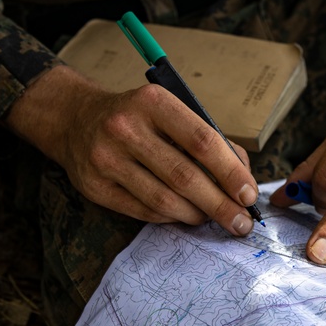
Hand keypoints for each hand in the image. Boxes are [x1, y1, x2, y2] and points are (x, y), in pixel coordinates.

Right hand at [4, 65, 258, 234]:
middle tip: (241, 222)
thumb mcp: (170, 111)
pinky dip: (171, 217)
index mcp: (153, 102)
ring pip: (164, 200)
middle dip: (220, 204)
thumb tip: (243, 180)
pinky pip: (144, 212)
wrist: (76, 120)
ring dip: (197, 215)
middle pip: (184, 176)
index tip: (249, 195)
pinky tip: (185, 215)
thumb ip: (208, 139)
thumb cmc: (139, 118)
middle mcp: (125, 128)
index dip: (230, 172)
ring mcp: (106, 159)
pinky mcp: (95, 187)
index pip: (202, 141)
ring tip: (214, 219)